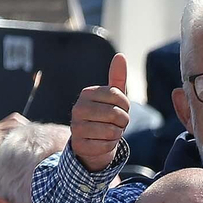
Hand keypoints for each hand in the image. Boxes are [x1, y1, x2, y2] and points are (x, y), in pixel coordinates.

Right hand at [71, 53, 130, 171]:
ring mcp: (76, 127)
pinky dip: (109, 146)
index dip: (125, 106)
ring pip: (112, 131)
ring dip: (116, 134)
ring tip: (109, 133)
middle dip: (123, 122)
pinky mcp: (79, 145)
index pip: (118, 95)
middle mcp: (78, 108)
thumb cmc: (106, 117)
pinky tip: (102, 143)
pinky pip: (106, 146)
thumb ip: (117, 78)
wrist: (94, 142)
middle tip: (116, 123)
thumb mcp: (114, 98)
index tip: (121, 109)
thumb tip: (120, 56)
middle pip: (116, 113)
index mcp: (87, 94)